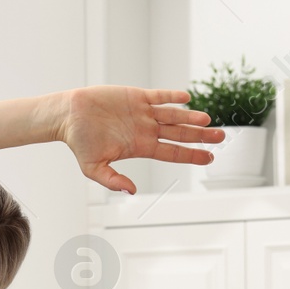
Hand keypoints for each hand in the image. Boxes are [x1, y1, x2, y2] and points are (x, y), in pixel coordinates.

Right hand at [56, 85, 224, 193]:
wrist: (68, 116)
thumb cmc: (79, 143)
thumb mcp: (93, 168)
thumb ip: (113, 180)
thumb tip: (132, 192)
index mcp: (140, 147)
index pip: (172, 153)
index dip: (191, 155)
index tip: (209, 158)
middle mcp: (146, 130)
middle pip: (180, 134)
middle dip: (201, 136)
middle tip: (221, 137)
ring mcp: (143, 113)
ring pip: (173, 115)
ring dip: (190, 118)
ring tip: (208, 121)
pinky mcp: (136, 96)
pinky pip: (159, 96)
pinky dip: (172, 97)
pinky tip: (187, 99)